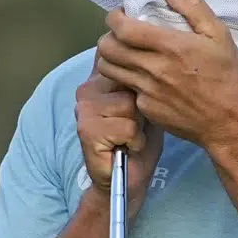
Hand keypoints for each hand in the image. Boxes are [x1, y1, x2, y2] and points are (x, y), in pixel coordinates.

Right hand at [74, 58, 163, 218]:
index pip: (123, 60)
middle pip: (131, 81)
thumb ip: (143, 79)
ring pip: (130, 105)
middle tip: (135, 124)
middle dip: (141, 106)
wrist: (128, 178)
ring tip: (131, 136)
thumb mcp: (147, 101)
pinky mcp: (87, 130)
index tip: (139, 103)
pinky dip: (134, 141)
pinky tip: (126, 147)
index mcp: (100, 77)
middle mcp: (87, 88)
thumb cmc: (140, 138)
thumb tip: (153, 59)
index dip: (140, 81)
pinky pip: (127, 127)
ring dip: (138, 126)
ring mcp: (84, 108)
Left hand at [95, 0, 237, 150]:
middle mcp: (153, 69)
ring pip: (108, 70)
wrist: (230, 123)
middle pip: (107, 48)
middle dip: (108, 35)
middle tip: (120, 33)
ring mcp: (147, 91)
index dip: (114, 18)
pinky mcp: (146, 109)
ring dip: (111, 57)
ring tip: (125, 53)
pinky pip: (125, 88)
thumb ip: (193, 7)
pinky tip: (143, 76)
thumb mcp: (219, 35)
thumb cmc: (227, 77)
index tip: (121, 14)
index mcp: (170, 46)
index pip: (123, 28)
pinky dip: (127, 79)